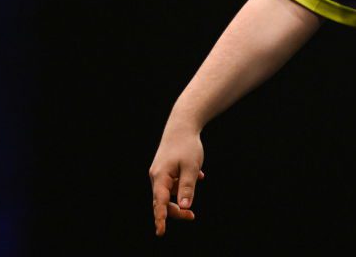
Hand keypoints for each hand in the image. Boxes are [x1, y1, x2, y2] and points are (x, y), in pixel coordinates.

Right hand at [148, 122, 204, 236]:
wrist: (182, 125)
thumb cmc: (187, 146)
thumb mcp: (191, 167)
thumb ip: (187, 188)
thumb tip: (185, 207)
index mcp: (160, 177)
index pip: (160, 203)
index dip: (160, 218)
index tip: (161, 231)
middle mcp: (157, 176)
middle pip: (163, 201)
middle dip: (176, 210)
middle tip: (192, 216)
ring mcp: (160, 172)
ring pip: (169, 191)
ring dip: (182, 193)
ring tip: (198, 176)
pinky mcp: (165, 169)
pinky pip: (174, 182)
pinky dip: (184, 183)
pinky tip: (198, 175)